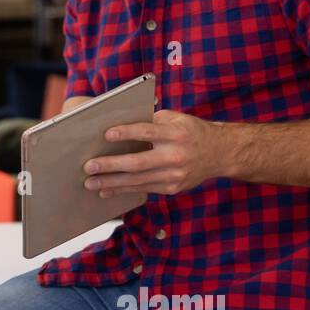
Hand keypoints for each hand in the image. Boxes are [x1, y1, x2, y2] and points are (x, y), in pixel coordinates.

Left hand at [83, 109, 226, 197]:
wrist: (220, 153)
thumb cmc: (191, 131)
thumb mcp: (176, 119)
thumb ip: (151, 121)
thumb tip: (119, 125)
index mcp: (177, 134)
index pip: (148, 132)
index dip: (127, 133)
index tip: (107, 134)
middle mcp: (176, 156)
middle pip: (138, 163)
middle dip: (111, 165)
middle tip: (89, 166)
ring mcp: (175, 175)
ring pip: (138, 181)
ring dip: (112, 183)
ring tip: (91, 183)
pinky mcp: (172, 188)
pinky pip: (144, 190)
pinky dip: (123, 190)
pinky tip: (106, 191)